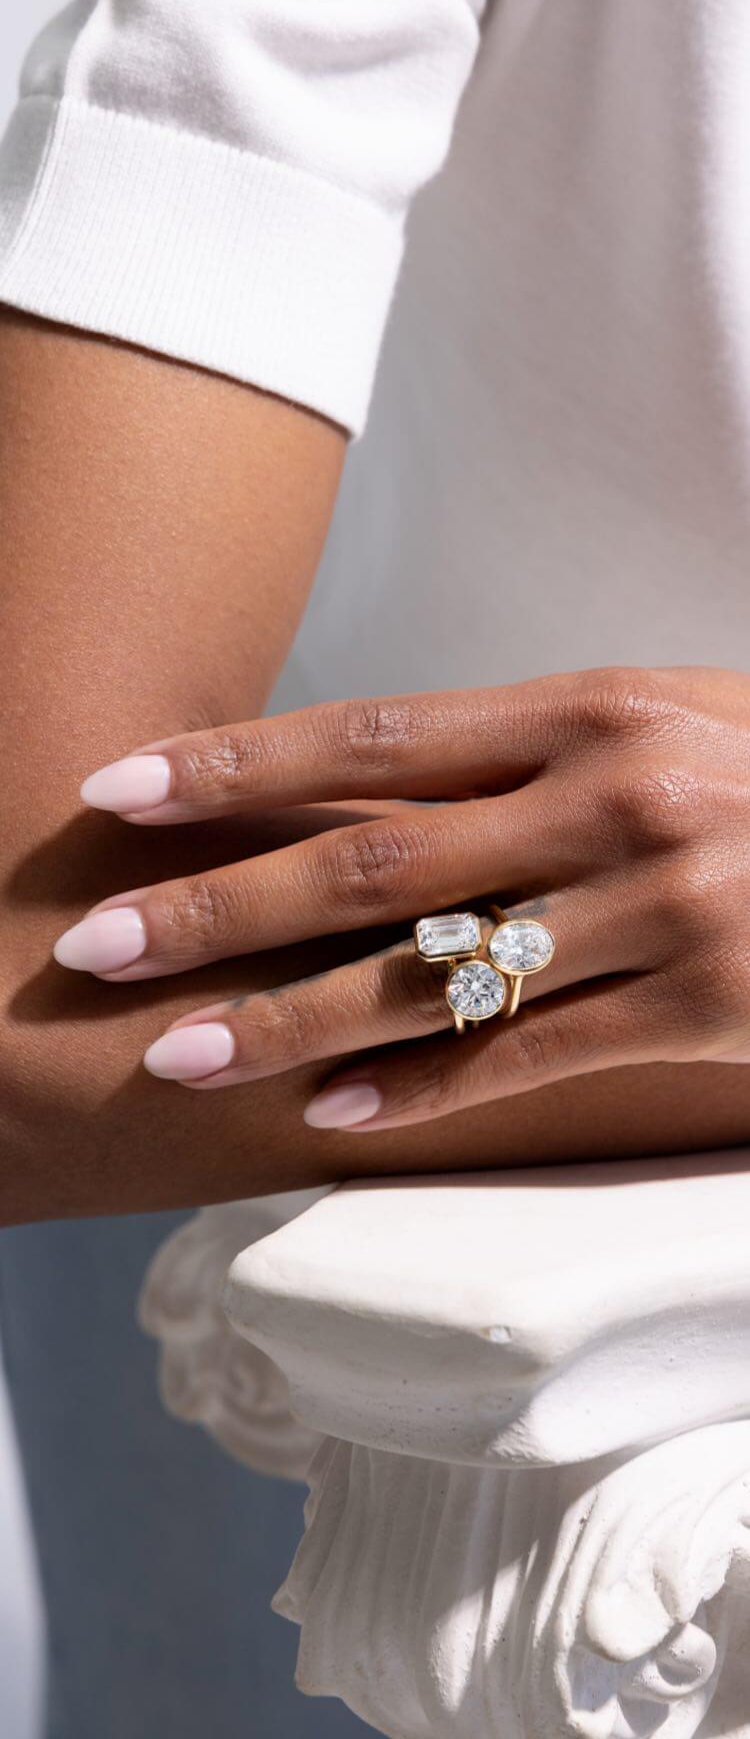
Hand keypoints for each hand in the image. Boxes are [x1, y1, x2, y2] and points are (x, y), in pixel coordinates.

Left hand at [56, 666, 749, 1132]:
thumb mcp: (660, 718)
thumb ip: (527, 751)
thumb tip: (370, 787)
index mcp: (588, 707)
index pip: (372, 733)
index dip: (236, 764)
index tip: (118, 790)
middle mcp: (612, 794)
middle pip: (375, 859)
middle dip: (219, 905)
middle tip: (98, 946)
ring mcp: (662, 900)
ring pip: (440, 974)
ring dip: (295, 1019)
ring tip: (182, 1050)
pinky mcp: (704, 999)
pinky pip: (535, 1058)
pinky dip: (424, 1090)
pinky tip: (330, 1117)